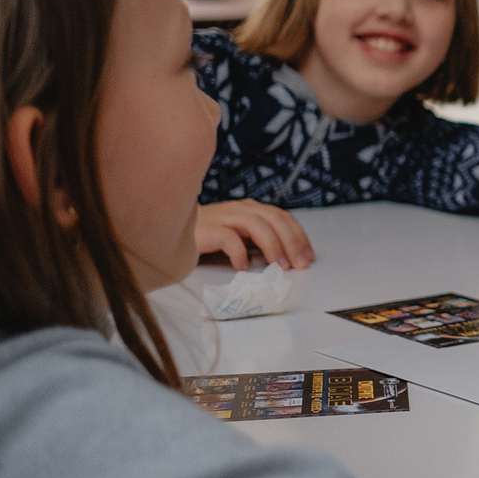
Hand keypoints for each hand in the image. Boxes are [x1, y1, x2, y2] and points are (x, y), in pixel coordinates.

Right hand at [196, 200, 313, 270]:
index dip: (299, 236)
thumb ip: (259, 242)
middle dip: (292, 242)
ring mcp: (225, 216)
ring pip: (257, 225)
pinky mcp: (208, 228)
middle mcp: (241, 209)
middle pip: (275, 219)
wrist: (170, 228)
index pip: (283, 218)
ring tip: (279, 266)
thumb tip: (286, 259)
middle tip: (299, 264)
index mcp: (252, 209)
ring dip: (273, 246)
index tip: (308, 256)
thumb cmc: (208, 236)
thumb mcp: (240, 236)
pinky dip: (240, 253)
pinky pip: (229, 238)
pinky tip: (244, 268)